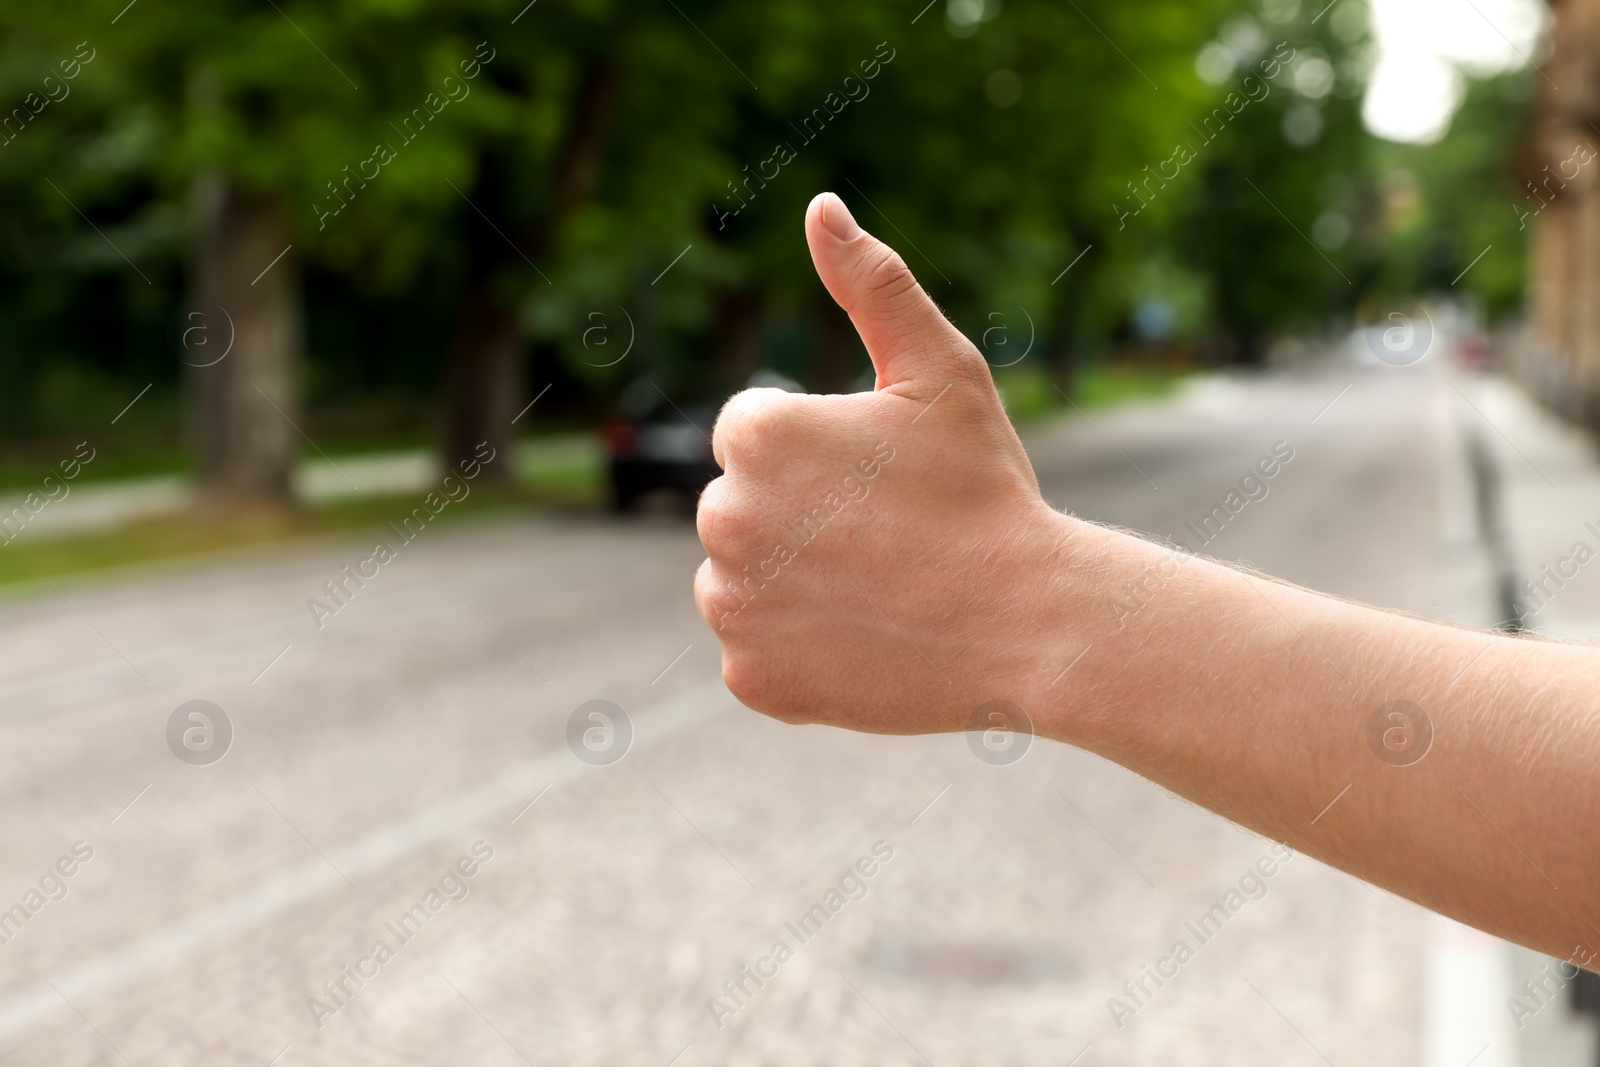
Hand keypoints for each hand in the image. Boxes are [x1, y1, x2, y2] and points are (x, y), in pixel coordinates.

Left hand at [694, 192, 1079, 734]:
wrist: (1029, 623)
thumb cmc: (986, 490)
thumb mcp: (940, 371)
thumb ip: (873, 283)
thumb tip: (821, 207)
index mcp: (757, 433)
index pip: (754, 433)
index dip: (822, 453)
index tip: (879, 480)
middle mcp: (723, 517)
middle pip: (743, 505)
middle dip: (798, 514)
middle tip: (883, 537)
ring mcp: (733, 606)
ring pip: (742, 577)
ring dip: (790, 579)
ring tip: (874, 587)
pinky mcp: (751, 677)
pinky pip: (757, 649)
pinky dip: (796, 648)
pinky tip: (862, 637)